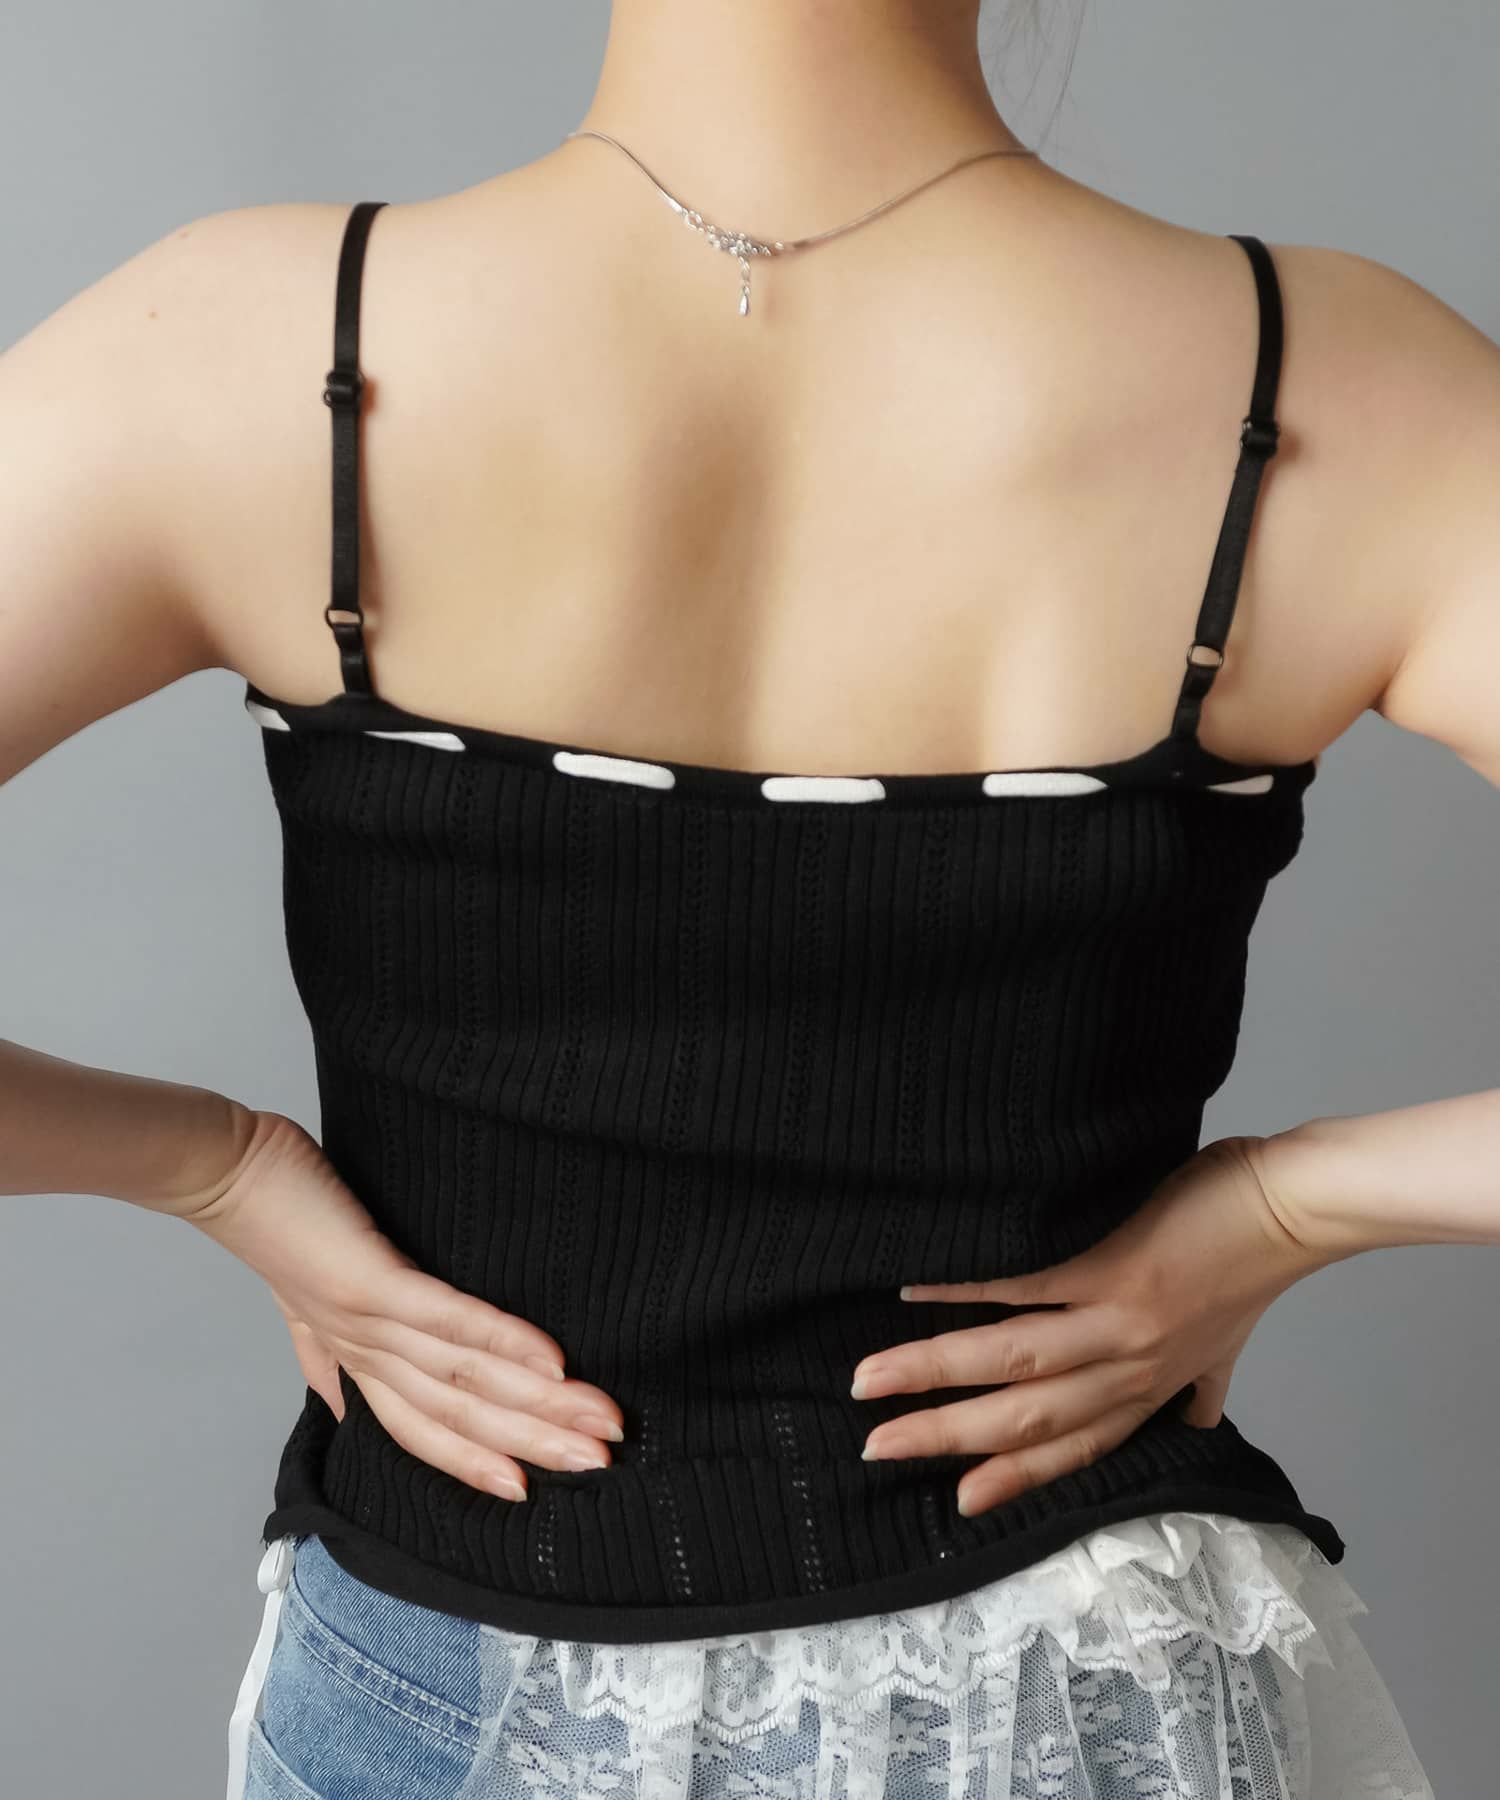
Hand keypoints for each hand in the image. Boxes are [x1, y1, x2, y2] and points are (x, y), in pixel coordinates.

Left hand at [181, 1111, 624, 1502]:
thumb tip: (338, 1401)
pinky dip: (505, 1344)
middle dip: (534, 1443)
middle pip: (459, 1415)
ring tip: (596, 1421)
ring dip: (540, 1404)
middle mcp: (368, 1352)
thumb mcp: (299, 1295)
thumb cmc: (273, 1220)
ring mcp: (371, 1321)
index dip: (476, 1462)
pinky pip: (451, 1320)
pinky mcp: (376, 1280)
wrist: (223, 1170)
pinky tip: (554, 1360)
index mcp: (357, 1358)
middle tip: (601, 1463)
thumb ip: (319, 1352)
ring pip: (465, 1379)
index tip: (534, 1488)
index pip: (423, 1428)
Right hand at [850, 1136, 1332, 1519]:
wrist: (1291, 1206)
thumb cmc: (1252, 1264)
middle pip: (1025, 1419)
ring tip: (871, 1378)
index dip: (1013, 1477)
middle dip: (944, 1435)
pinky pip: (1024, 1287)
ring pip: (1013, 1362)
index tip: (957, 1499)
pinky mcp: (1114, 1267)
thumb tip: (1195, 1418)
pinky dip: (964, 1291)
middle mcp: (1130, 1369)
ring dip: (933, 1372)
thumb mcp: (1230, 1346)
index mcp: (1148, 1388)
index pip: (1072, 1448)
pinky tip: (913, 1290)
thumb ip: (1202, 1387)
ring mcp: (1119, 1321)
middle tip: (877, 1446)